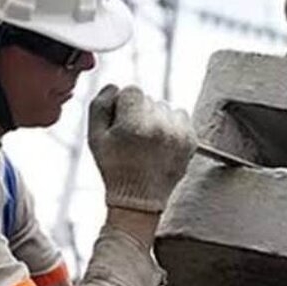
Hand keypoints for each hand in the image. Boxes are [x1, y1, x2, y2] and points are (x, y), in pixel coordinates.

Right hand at [88, 85, 196, 212]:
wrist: (140, 199)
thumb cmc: (115, 166)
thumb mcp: (95, 138)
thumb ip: (100, 105)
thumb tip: (115, 87)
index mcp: (134, 125)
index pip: (132, 90)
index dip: (123, 105)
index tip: (121, 123)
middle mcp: (160, 127)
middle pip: (149, 99)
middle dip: (139, 112)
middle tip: (133, 137)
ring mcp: (179, 133)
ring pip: (165, 107)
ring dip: (156, 118)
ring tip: (148, 142)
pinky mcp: (191, 139)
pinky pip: (180, 116)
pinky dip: (171, 125)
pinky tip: (161, 142)